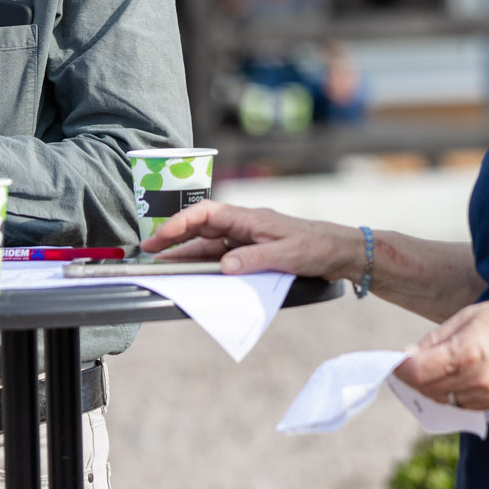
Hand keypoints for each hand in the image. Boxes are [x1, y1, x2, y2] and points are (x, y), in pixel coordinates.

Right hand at [139, 200, 366, 281]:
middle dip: (173, 238)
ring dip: (186, 254)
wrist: (340, 252)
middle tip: (148, 251)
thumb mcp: (287, 254)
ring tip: (162, 265)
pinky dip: (205, 266)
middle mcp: (243, 226)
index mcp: (248, 218)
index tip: (161, 236)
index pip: (206, 214)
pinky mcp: (251, 254)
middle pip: (201, 230)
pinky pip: (222, 259)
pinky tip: (193, 275)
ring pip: (208, 246)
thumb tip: (224, 266)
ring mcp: (246, 240)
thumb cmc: (316, 246)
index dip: (180, 222)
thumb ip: (254, 259)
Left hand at [394, 293, 488, 412]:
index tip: (394, 362)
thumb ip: (435, 339)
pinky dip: (452, 394)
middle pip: (428, 389)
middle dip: (412, 379)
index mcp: (465, 352)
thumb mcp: (467, 316)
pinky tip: (453, 379)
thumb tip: (408, 355)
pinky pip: (464, 405)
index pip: (418, 372)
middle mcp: (476, 379)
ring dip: (431, 388)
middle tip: (405, 367)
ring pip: (444, 400)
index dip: (400, 369)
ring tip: (429, 371)